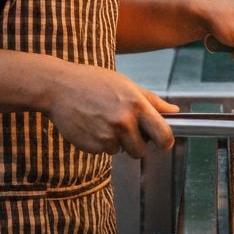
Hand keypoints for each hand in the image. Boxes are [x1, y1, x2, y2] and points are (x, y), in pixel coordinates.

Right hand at [46, 61, 179, 157]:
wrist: (59, 87)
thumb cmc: (94, 82)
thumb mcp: (127, 85)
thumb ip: (152, 101)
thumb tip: (174, 111)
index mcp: (137, 105)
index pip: (164, 136)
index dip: (166, 142)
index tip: (162, 141)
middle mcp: (123, 122)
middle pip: (142, 150)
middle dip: (137, 143)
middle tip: (126, 127)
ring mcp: (106, 136)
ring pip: (121, 151)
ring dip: (116, 142)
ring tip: (104, 120)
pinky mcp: (91, 146)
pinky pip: (103, 151)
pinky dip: (100, 142)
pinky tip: (92, 124)